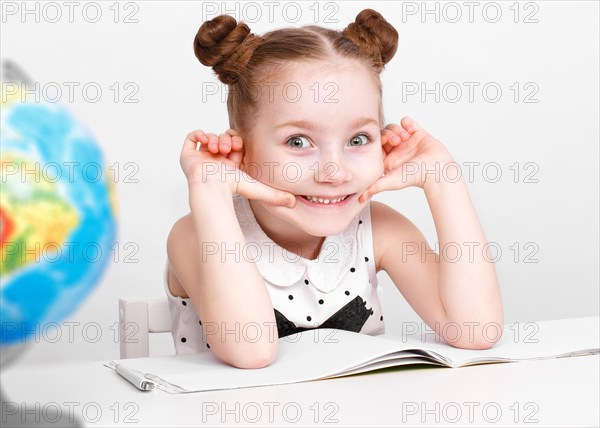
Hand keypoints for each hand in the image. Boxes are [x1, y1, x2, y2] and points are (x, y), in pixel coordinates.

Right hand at [180, 129, 295, 206]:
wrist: (212, 188)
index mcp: (230, 166)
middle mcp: (216, 161)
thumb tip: (294, 202)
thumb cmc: (231, 189)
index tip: (239, 147)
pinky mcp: (189, 156)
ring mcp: (202, 158)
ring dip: (214, 138)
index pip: (235, 144)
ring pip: (209, 138)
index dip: (237, 141)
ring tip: (217, 148)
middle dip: (226, 139)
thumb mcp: (258, 189)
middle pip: (223, 139)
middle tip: (228, 147)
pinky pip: (192, 138)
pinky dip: (198, 135)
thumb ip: (275, 196)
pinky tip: (206, 142)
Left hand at [359, 117, 455, 201]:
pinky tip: (410, 129)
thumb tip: (360, 198)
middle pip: (384, 134)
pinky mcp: (418, 134)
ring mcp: (408, 141)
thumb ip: (374, 187)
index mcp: (389, 159)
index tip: (384, 143)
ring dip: (398, 129)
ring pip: (395, 127)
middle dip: (388, 134)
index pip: (376, 145)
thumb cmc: (415, 178)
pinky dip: (407, 122)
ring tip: (405, 137)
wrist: (436, 170)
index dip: (377, 141)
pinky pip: (408, 122)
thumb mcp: (390, 181)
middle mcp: (397, 150)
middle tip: (395, 141)